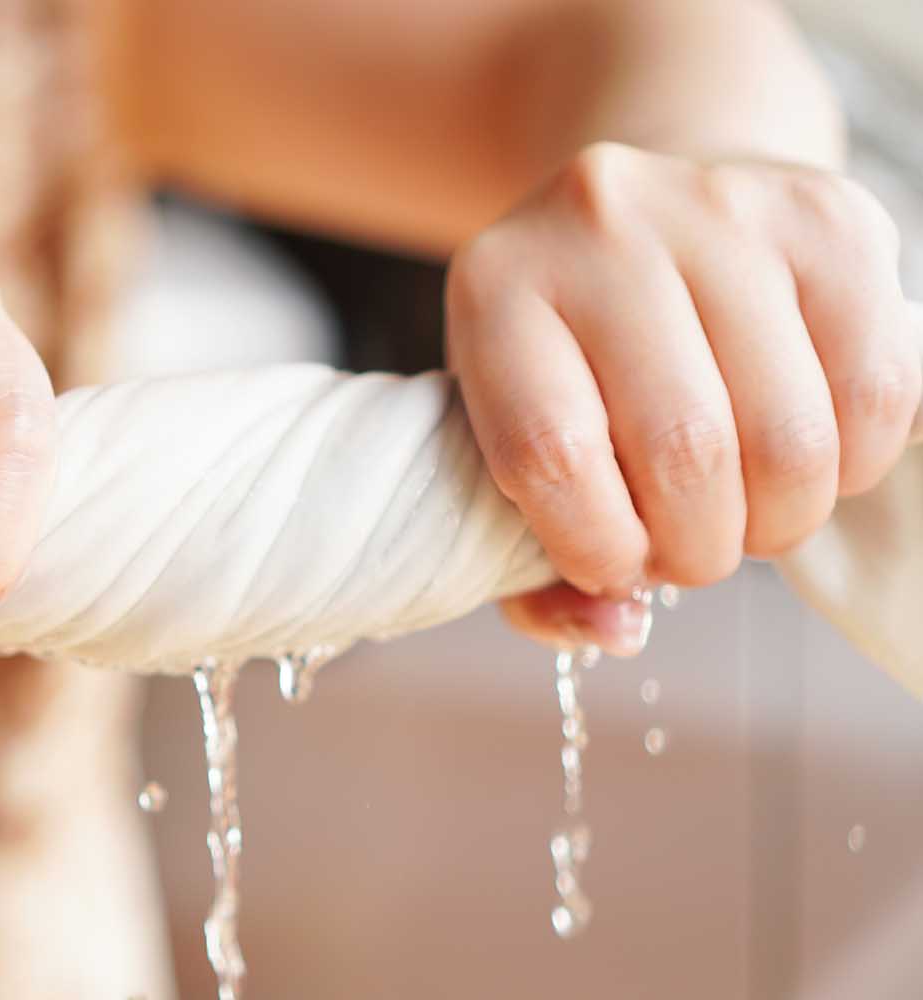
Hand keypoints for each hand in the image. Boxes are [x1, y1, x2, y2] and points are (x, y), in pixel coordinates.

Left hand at [446, 143, 919, 653]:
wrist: (644, 227)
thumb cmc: (568, 363)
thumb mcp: (507, 443)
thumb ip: (529, 564)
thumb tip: (617, 631)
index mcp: (496, 290)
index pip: (552, 455)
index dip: (598, 547)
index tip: (616, 566)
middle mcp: (599, 225)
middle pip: (684, 450)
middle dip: (700, 548)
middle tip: (693, 548)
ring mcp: (720, 208)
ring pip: (788, 435)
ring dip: (779, 518)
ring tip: (746, 510)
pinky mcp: (828, 218)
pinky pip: (875, 389)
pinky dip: (851, 464)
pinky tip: (806, 458)